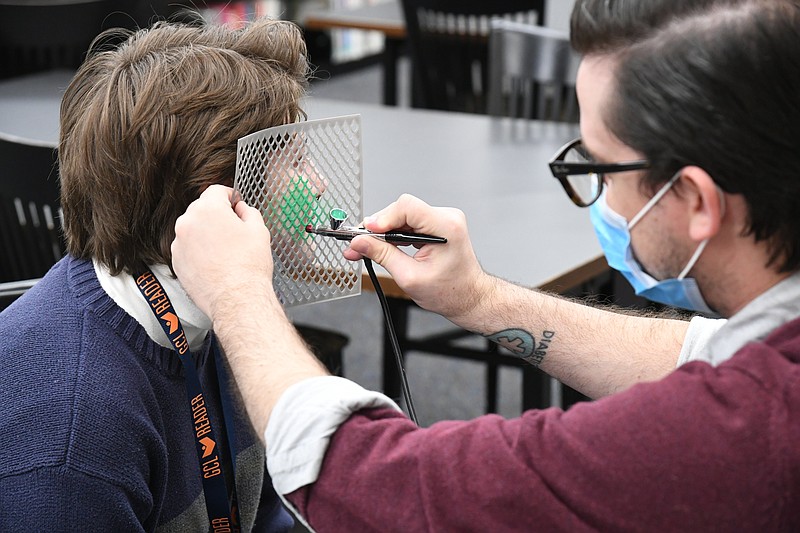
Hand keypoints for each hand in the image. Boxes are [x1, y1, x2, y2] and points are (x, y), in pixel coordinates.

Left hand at [172, 184, 273, 320]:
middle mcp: (188, 222)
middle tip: (234, 230)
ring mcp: (179, 243)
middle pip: (202, 209)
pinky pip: (187, 248)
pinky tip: (215, 262)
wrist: (237, 298)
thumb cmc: (249, 266)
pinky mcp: (176, 262)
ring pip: (193, 229)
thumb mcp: (259, 230)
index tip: (234, 203)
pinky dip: (198, 251)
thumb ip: (248, 211)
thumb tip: (241, 209)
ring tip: (225, 250)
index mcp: (208, 209)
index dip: (229, 195)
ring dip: (206, 233)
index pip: (216, 191)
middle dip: (217, 215)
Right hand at [344, 194, 491, 321]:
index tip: (366, 232)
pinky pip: (409, 222)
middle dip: (378, 228)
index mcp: (445, 227)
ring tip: (366, 248)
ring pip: (402, 216)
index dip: (383, 218)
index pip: (407, 207)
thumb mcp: (409, 277)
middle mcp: (446, 218)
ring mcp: (442, 219)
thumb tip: (360, 243)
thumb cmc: (450, 291)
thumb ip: (382, 256)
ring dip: (383, 232)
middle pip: (402, 210)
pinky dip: (393, 233)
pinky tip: (383, 246)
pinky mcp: (436, 224)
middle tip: (358, 244)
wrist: (467, 296)